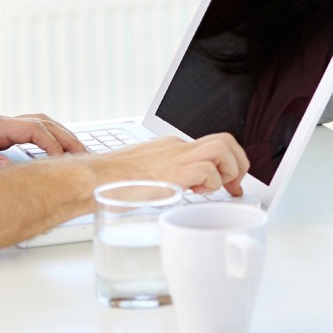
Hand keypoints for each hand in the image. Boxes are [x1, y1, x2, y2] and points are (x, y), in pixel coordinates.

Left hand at [0, 105, 84, 168]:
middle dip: (67, 138)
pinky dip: (48, 138)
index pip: (33, 130)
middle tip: (87, 156)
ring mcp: (1, 127)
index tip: (62, 162)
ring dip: (61, 136)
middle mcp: (1, 123)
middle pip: (44, 123)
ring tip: (78, 153)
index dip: (51, 144)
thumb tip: (7, 167)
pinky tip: (53, 151)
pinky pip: (30, 131)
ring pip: (40, 124)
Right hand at [104, 133, 249, 195]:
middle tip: (235, 184)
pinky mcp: (174, 172)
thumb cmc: (111, 181)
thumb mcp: (144, 174)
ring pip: (223, 147)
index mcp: (171, 148)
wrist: (94, 179)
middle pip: (225, 139)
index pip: (210, 145)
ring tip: (220, 188)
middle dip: (239, 162)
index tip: (230, 183)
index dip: (228, 164)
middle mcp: (177, 148)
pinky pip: (208, 171)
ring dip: (230, 170)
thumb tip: (172, 191)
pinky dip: (211, 184)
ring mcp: (176, 157)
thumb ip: (163, 177)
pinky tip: (197, 193)